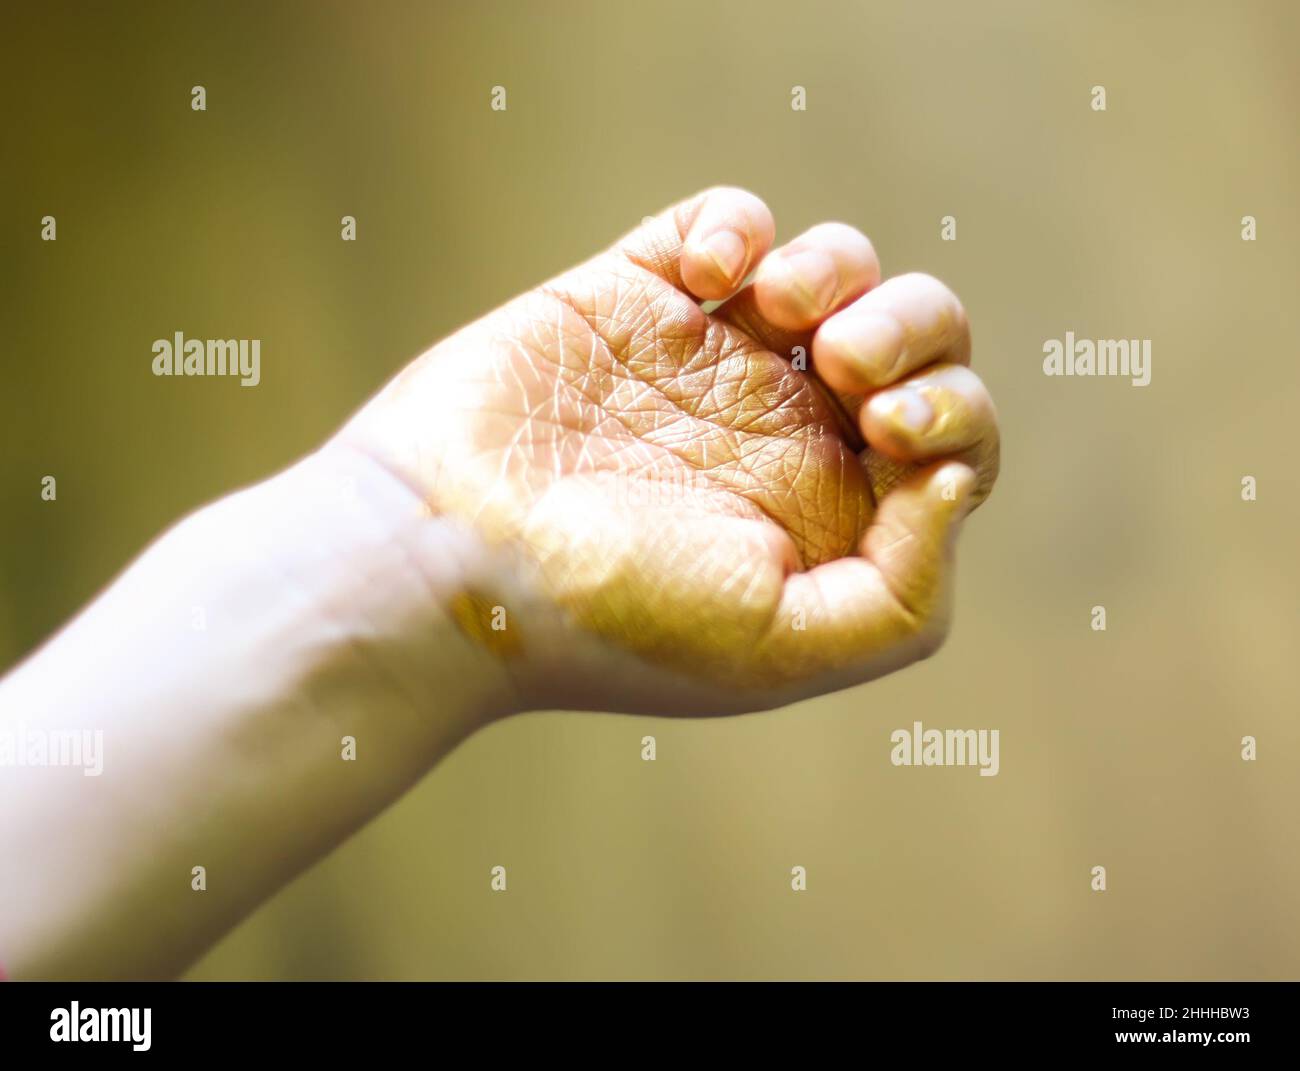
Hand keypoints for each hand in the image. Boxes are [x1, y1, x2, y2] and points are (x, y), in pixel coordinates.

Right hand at [337, 187, 998, 714]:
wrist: (449, 560)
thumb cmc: (615, 615)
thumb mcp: (787, 648)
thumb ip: (907, 591)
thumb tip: (958, 479)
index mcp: (824, 513)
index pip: (951, 438)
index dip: (955, 410)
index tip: (887, 429)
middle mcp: (777, 434)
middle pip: (914, 338)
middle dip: (912, 326)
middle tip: (845, 365)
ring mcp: (705, 361)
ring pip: (833, 268)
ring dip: (838, 268)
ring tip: (778, 311)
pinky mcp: (633, 298)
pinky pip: (722, 222)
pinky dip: (739, 225)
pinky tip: (707, 276)